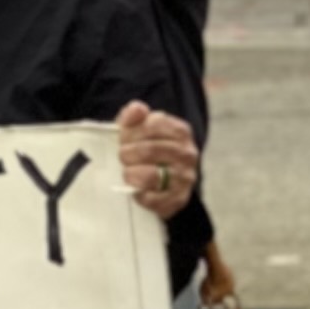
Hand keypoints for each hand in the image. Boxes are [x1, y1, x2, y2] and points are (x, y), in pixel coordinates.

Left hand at [117, 102, 200, 219]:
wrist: (165, 180)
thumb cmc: (148, 148)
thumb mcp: (139, 128)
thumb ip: (134, 116)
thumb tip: (137, 109)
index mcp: (181, 131)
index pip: (152, 125)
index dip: (130, 131)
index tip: (122, 138)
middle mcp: (187, 154)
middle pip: (149, 150)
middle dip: (127, 154)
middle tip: (122, 157)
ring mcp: (185, 178)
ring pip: (150, 176)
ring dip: (131, 174)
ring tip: (127, 173)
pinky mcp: (178, 199)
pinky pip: (153, 199)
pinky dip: (140, 195)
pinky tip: (136, 190)